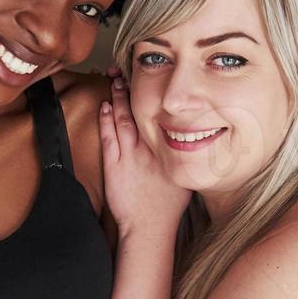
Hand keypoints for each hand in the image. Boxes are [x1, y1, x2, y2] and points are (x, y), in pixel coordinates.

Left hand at [99, 73, 189, 240]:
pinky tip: (105, 107)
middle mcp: (151, 150)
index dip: (156, 96)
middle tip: (128, 71)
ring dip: (118, 99)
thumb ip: (185, 158)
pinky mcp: (114, 166)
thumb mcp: (186, 178)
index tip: (152, 79)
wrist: (149, 227)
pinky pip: (109, 138)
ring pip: (124, 121)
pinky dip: (106, 121)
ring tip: (115, 81)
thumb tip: (193, 143)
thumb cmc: (168, 207)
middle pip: (142, 112)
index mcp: (170, 151)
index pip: (163, 116)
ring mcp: (131, 157)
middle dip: (134, 89)